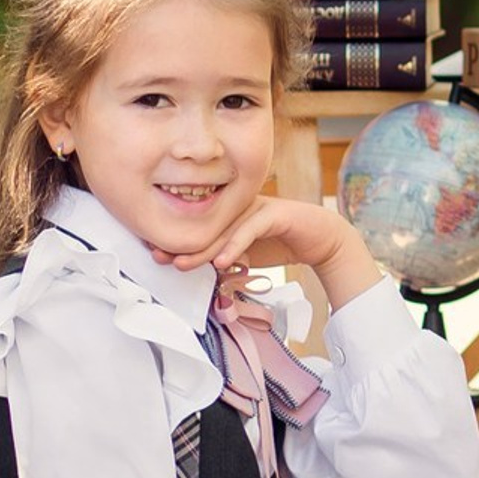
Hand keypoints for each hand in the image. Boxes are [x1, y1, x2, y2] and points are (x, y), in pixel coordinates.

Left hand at [155, 195, 379, 310]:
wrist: (322, 240)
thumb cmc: (283, 243)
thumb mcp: (246, 255)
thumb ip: (223, 258)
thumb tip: (194, 271)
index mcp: (231, 212)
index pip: (199, 225)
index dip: (177, 238)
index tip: (156, 254)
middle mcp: (241, 206)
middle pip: (206, 226)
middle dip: (181, 243)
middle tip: (160, 258)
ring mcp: (257, 207)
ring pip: (224, 229)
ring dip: (202, 248)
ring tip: (184, 263)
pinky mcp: (275, 213)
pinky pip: (250, 229)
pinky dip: (234, 246)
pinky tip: (222, 262)